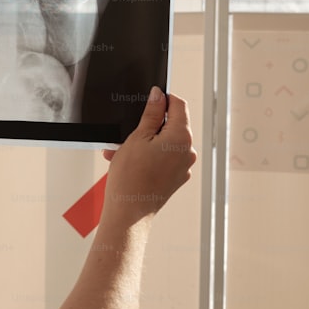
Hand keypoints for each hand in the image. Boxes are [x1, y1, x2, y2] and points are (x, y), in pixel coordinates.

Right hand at [100, 86, 195, 227]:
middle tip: (126, 131)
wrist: (129, 212)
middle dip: (148, 125)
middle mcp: (188, 152)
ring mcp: (183, 167)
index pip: (179, 105)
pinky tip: (127, 162)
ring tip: (120, 151)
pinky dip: (147, 156)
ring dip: (143, 142)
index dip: (163, 98)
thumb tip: (158, 96)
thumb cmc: (131, 176)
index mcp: (182, 137)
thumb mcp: (137, 137)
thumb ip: (151, 114)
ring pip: (164, 143)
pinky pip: (162, 159)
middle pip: (171, 125)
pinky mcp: (175, 179)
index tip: (149, 98)